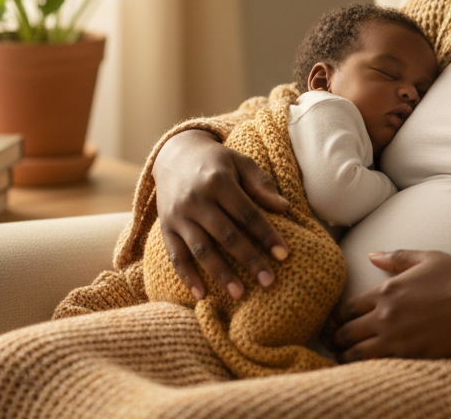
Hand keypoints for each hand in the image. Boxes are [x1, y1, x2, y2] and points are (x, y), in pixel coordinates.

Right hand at [152, 129, 290, 300]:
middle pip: (226, 235)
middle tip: (269, 282)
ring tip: (240, 294)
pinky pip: (175, 255)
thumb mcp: (240, 162)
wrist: (174, 154)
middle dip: (249, 259)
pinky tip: (201, 295)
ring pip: (201, 249)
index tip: (284, 255)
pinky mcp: (165, 227)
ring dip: (220, 273)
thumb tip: (284, 207)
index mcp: (218, 181)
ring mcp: (179, 215)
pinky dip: (187, 276)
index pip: (247, 213)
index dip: (266, 235)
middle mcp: (196, 199)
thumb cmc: (216, 162)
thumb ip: (261, 184)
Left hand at [331, 250, 450, 360]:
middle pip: (347, 331)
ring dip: (345, 356)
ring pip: (357, 353)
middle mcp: (387, 315)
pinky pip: (379, 366)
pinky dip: (365, 368)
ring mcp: (399, 339)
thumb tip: (371, 255)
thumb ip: (396, 257)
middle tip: (330, 342)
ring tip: (341, 358)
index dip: (337, 317)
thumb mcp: (428, 258)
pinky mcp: (413, 357)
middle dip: (335, 338)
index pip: (348, 307)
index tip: (333, 322)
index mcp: (387, 290)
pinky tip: (363, 369)